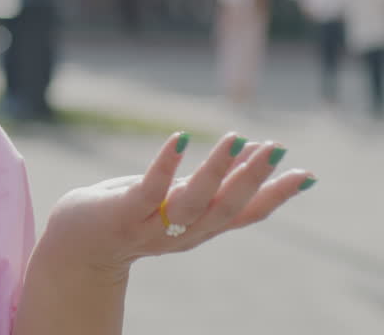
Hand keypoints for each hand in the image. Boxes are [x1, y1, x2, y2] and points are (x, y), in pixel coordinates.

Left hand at [38, 132, 314, 276]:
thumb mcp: (177, 199)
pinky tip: (178, 140)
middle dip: (252, 178)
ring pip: (192, 201)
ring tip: (235, 138)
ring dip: (216, 170)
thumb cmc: (130, 213)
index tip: (306, 174)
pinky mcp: (122, 213)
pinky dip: (165, 165)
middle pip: (225, 208)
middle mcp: (182, 232)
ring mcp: (152, 225)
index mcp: (200, 228)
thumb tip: (250, 149)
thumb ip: (210, 184)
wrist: (77, 244)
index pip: (245, 214)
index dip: (276, 196)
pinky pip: (147, 190)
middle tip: (275, 148)